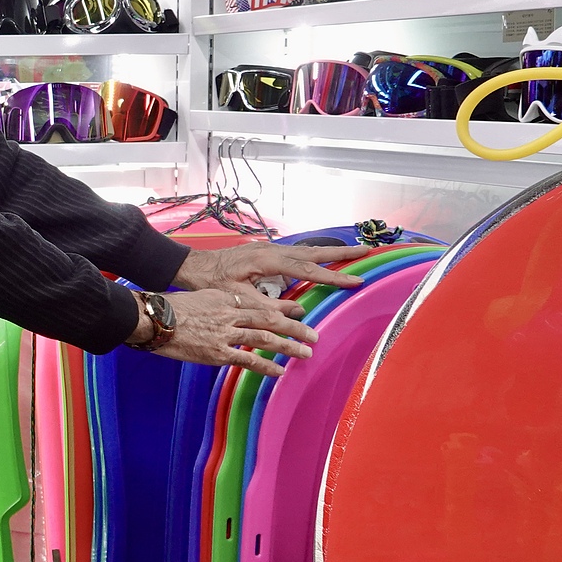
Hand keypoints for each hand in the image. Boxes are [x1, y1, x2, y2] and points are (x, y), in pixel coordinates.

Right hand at [131, 287, 319, 377]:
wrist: (154, 319)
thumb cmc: (169, 308)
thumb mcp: (198, 298)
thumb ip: (216, 304)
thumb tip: (228, 312)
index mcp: (225, 298)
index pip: (259, 304)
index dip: (280, 310)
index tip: (296, 314)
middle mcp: (230, 314)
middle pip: (269, 320)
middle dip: (294, 328)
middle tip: (313, 334)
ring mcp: (226, 333)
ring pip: (265, 338)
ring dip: (288, 346)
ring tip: (305, 352)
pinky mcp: (218, 352)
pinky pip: (248, 360)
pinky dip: (267, 366)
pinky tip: (280, 371)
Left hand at [171, 242, 366, 304]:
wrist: (193, 266)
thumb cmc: (213, 283)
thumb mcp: (241, 299)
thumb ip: (270, 307)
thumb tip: (300, 312)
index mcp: (267, 260)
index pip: (307, 269)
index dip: (332, 275)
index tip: (355, 280)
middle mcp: (272, 249)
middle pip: (313, 252)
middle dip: (342, 253)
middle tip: (369, 250)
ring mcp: (269, 248)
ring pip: (306, 250)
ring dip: (330, 252)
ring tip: (354, 252)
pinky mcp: (266, 252)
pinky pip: (297, 253)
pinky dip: (314, 255)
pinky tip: (323, 259)